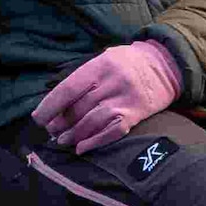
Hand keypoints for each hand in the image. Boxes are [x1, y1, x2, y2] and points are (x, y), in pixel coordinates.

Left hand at [34, 36, 180, 152]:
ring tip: (62, 140)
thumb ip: (83, 77)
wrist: (167, 64)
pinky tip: (82, 147)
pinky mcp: (137, 113)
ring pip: (93, 121)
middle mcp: (113, 82)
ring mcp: (126, 99)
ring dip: (74, 134)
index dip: (50, 106)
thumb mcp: (105, 58)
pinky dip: (95, 141)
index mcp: (101, 65)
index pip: (69, 89)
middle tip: (50, 130)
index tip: (38, 118)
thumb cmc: (127, 62)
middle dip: (60, 122)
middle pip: (80, 107)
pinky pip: (113, 131)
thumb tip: (56, 103)